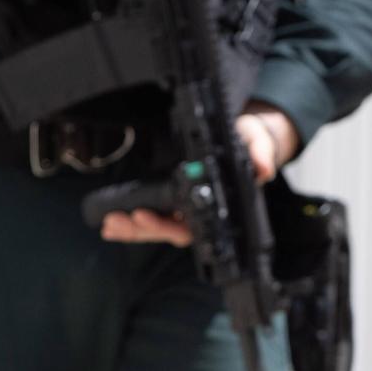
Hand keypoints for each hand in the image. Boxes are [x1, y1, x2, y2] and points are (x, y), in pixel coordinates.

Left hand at [97, 103, 300, 247]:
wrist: (245, 138)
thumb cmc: (250, 142)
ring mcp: (187, 210)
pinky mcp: (174, 202)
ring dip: (132, 229)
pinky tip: (109, 223)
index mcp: (222, 206)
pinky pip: (152, 217)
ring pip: (158, 228)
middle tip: (119, 219)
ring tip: (109, 223)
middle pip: (171, 232)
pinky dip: (130, 223)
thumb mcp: (257, 140)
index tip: (144, 214)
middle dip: (143, 228)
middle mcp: (203, 213)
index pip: (196, 227)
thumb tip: (262, 170)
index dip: (168, 227)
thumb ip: (261, 152)